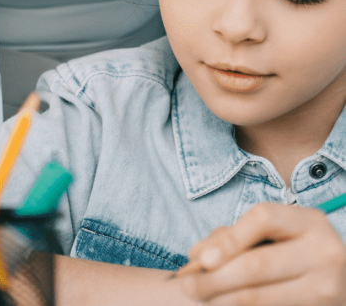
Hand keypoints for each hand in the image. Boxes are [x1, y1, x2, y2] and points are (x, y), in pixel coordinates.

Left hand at [178, 203, 345, 305]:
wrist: (339, 278)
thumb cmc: (292, 249)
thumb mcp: (272, 233)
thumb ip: (234, 236)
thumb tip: (198, 255)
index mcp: (310, 222)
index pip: (263, 219)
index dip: (229, 238)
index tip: (201, 258)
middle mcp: (324, 253)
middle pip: (258, 263)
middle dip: (216, 277)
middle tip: (187, 285)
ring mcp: (326, 288)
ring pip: (262, 296)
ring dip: (224, 299)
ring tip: (199, 297)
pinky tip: (224, 305)